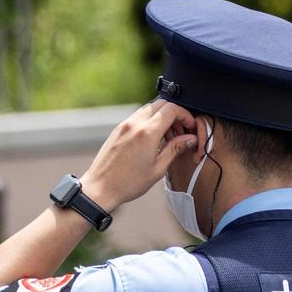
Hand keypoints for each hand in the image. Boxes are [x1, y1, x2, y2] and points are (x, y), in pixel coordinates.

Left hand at [79, 100, 196, 210]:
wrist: (100, 188)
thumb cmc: (128, 183)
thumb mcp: (158, 169)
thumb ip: (175, 149)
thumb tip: (190, 139)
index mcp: (147, 133)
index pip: (172, 109)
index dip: (185, 115)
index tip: (189, 126)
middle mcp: (135, 124)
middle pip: (161, 104)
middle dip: (175, 113)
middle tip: (180, 131)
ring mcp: (125, 125)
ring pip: (149, 108)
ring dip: (161, 116)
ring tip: (167, 137)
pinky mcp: (118, 129)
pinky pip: (138, 116)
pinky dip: (149, 121)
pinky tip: (152, 138)